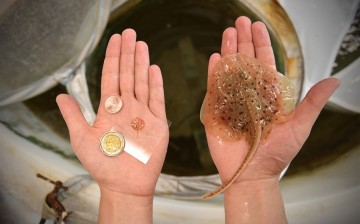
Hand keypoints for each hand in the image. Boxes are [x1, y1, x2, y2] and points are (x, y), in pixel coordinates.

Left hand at [56, 29, 168, 196]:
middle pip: (127, 74)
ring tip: (141, 44)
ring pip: (142, 82)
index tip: (115, 39)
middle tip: (130, 33)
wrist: (125, 185)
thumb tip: (59, 95)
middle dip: (128, 53)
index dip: (112, 58)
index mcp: (109, 109)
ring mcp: (143, 113)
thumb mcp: (82, 139)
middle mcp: (126, 107)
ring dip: (141, 63)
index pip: (111, 77)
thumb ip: (73, 116)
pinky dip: (156, 84)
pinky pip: (157, 100)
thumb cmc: (102, 165)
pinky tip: (153, 69)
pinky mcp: (158, 123)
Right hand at [204, 16, 339, 183]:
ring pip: (229, 70)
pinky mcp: (216, 111)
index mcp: (267, 95)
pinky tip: (215, 57)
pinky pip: (214, 87)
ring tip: (228, 32)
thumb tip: (334, 80)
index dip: (261, 44)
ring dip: (229, 50)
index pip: (264, 63)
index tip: (257, 26)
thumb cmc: (277, 154)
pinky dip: (214, 72)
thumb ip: (312, 102)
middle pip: (245, 62)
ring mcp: (231, 101)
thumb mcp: (299, 127)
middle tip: (239, 21)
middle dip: (243, 41)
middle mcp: (248, 94)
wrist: (252, 174)